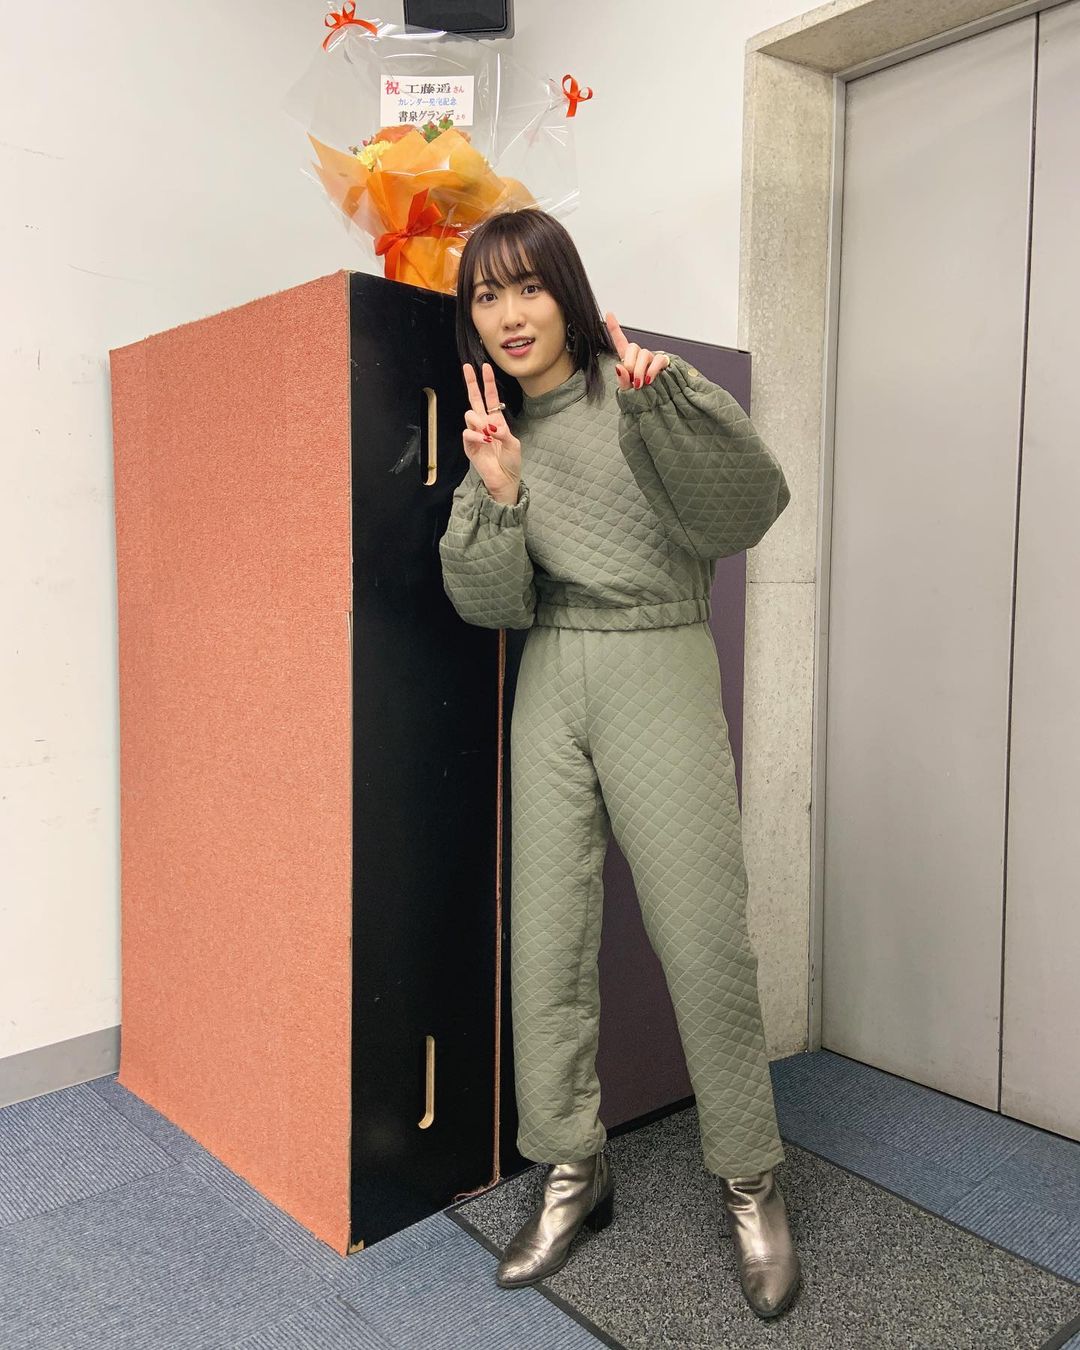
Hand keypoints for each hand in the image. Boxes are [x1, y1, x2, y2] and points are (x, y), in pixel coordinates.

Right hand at [462, 362, 521, 502]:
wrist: (504, 480)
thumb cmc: (511, 462)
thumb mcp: (513, 444)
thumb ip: (503, 432)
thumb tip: (490, 426)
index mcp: (496, 421)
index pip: (491, 398)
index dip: (488, 383)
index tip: (485, 367)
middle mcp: (484, 424)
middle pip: (474, 399)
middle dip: (471, 383)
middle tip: (466, 367)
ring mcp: (475, 434)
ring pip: (470, 414)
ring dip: (479, 421)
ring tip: (488, 433)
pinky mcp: (468, 445)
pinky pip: (467, 432)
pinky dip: (476, 435)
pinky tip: (484, 441)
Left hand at [605, 313, 670, 389]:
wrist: (655, 403)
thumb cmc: (641, 395)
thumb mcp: (627, 390)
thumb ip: (622, 379)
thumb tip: (620, 367)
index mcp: (628, 360)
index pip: (620, 341)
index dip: (614, 327)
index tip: (608, 314)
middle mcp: (639, 356)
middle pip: (632, 347)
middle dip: (630, 364)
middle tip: (632, 379)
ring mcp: (651, 358)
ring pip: (644, 354)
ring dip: (640, 370)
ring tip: (640, 383)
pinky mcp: (663, 362)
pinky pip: (658, 360)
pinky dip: (652, 370)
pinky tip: (649, 379)